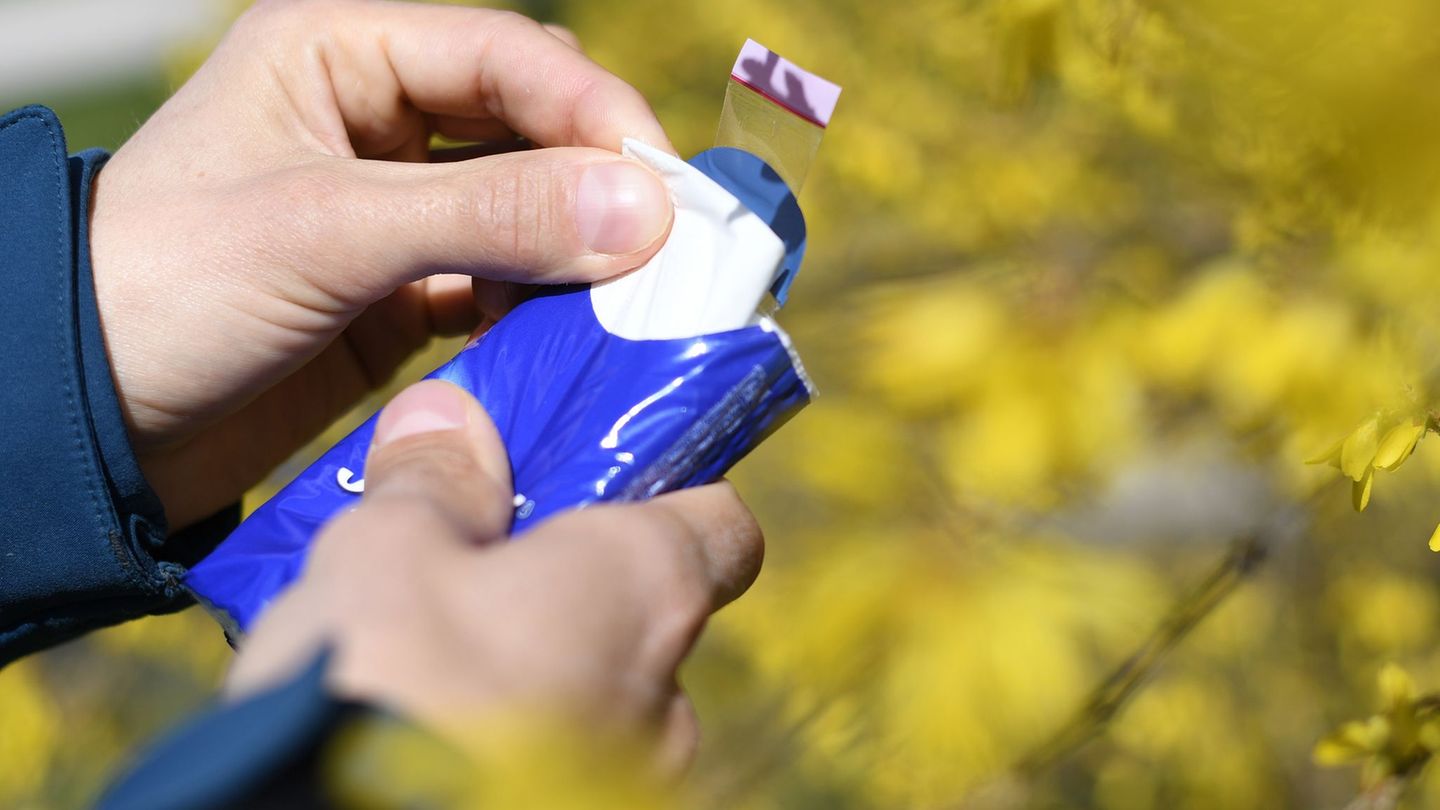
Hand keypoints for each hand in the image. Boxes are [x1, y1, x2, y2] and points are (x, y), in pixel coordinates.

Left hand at [90, 0, 676, 529]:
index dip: (595, 113)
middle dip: (599, 180)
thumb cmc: (164, 289)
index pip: (507, 56)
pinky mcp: (399, 292)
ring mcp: (392, 209)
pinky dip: (542, 306)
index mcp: (339, 53)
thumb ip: (489, 214)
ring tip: (634, 301)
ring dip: (579, 248)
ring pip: (524, 207)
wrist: (84, 421)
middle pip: (530, 126)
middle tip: (670, 248)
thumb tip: (644, 210)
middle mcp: (374, 120)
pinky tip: (571, 337)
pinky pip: (500, 281)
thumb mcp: (328, 232)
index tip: (666, 187)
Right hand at [227, 379, 762, 769]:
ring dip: (535, 674)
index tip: (603, 483)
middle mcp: (665, 693)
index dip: (670, 495)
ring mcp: (632, 778)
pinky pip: (561, 762)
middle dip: (567, 595)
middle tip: (473, 577)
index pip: (723, 527)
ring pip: (598, 700)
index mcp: (645, 590)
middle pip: (643, 618)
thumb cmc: (386, 684)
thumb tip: (444, 417)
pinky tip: (428, 729)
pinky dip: (513, 736)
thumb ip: (432, 482)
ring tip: (428, 667)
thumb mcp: (386, 550)